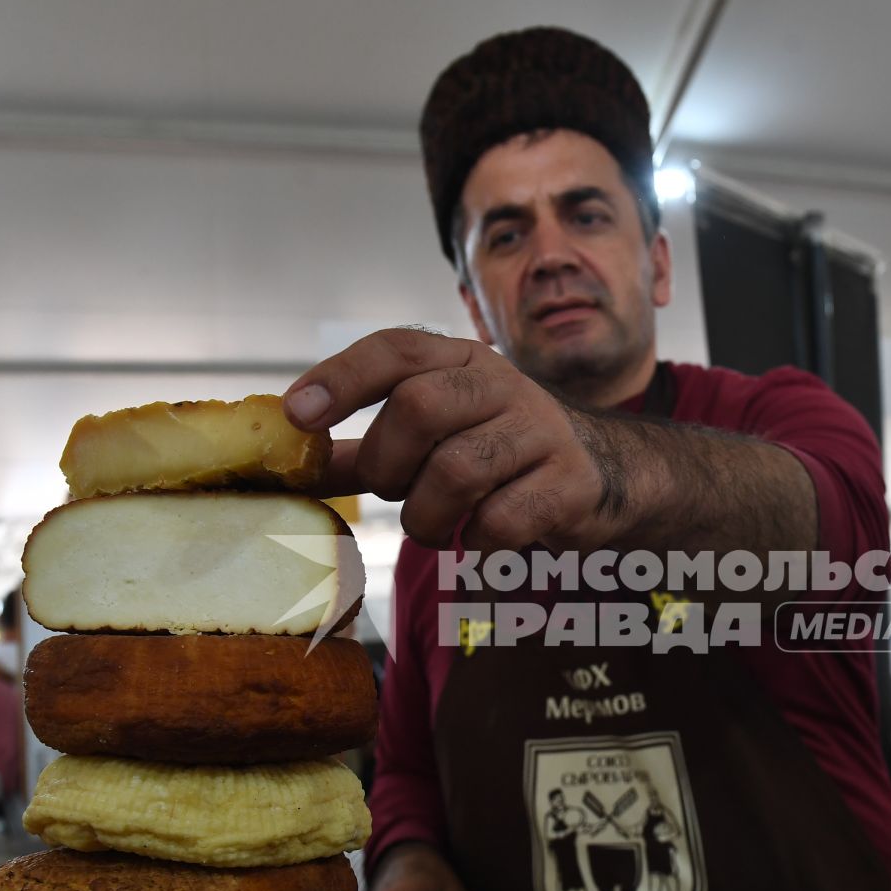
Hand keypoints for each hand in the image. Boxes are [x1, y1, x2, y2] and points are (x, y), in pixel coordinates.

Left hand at [283, 328, 647, 552]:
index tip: (297, 415)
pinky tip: (484, 536)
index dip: (341, 378)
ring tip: (436, 527)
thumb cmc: (497, 455)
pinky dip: (477, 541)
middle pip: (419, 408)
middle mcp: (503, 383)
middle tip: (395, 492)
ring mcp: (542, 430)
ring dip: (427, 517)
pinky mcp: (570, 483)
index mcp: (461, 360)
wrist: (605, 475)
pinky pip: (499, 521)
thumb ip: (362, 451)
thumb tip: (286, 465)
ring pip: (455, 472)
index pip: (396, 349)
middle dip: (388, 465)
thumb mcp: (435, 437)